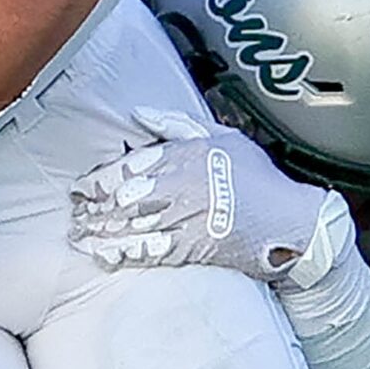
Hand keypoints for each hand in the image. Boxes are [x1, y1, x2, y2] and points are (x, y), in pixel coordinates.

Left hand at [70, 107, 345, 283]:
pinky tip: (104, 255)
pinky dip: (121, 253)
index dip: (100, 179)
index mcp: (184, 156)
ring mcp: (184, 218)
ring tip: (81, 237)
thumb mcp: (222, 137)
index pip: (128, 166)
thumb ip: (176, 124)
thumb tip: (139, 113)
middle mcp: (180, 185)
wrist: (294, 221)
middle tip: (76, 215)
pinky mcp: (191, 248)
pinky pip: (148, 250)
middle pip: (122, 196)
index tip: (82, 187)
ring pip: (129, 224)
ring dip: (100, 232)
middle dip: (94, 208)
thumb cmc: (259, 178)